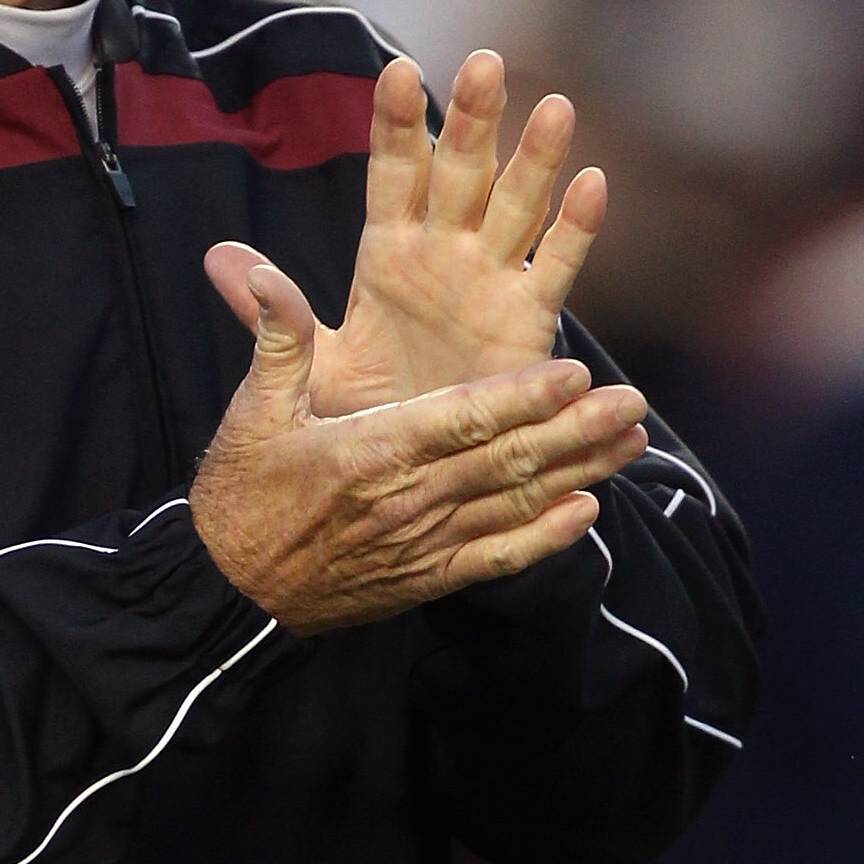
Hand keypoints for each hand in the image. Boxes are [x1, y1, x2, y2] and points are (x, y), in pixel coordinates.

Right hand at [190, 256, 647, 632]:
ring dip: (578, 474)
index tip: (575, 371)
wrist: (230, 595)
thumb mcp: (251, 413)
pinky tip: (586, 513)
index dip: (524, 397)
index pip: (463, 418)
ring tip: (631, 444)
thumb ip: (276, 340)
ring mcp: (423, 544)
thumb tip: (263, 268)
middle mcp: (409, 500)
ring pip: (515, 504)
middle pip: (507, 460)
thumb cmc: (240, 496)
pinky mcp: (426, 579)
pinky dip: (544, 538)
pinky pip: (497, 559)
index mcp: (371, 451)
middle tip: (633, 402)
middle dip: (577, 430)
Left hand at [204, 51, 603, 417]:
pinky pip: (556, 268)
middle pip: (462, 174)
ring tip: (555, 106)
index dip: (396, 127)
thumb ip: (271, 309)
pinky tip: (592, 184)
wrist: (416, 474)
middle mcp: (444, 253)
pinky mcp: (530, 321)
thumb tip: (214, 256)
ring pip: (517, 207)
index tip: (398, 71)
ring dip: (537, 159)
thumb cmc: (366, 412)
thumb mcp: (313, 360)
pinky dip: (576, 229)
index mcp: (388, 254)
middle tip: (485, 63)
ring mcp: (491, 281)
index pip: (394, 176)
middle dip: (474, 121)